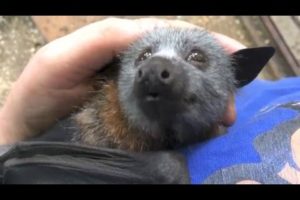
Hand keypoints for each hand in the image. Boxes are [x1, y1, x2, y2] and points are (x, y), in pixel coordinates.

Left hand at [0, 17, 245, 144]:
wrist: (31, 133)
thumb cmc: (40, 93)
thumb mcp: (64, 57)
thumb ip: (105, 39)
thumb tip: (151, 31)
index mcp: (125, 47)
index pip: (172, 36)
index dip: (205, 42)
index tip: (238, 55)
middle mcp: (136, 69)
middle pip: (183, 66)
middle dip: (214, 78)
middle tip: (232, 102)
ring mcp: (139, 96)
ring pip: (180, 93)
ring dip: (206, 103)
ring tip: (224, 118)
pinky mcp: (137, 120)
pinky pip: (168, 117)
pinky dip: (188, 122)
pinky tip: (202, 130)